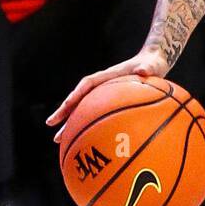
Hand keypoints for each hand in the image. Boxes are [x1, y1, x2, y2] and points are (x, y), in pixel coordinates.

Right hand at [47, 46, 169, 132]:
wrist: (153, 62)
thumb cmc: (152, 64)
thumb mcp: (153, 65)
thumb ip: (148, 68)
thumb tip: (144, 70)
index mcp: (107, 76)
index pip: (87, 85)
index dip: (75, 94)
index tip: (66, 105)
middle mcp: (101, 85)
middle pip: (78, 100)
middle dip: (64, 112)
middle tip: (51, 126)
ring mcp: (103, 95)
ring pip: (83, 110)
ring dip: (71, 123)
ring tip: (58, 140)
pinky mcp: (109, 102)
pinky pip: (95, 115)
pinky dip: (87, 127)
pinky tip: (85, 142)